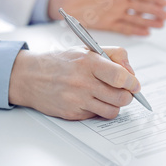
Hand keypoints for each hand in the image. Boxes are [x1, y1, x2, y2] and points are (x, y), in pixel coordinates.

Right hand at [8, 47, 140, 119]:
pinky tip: (91, 100)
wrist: (30, 76)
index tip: (135, 84)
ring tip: (109, 96)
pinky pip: (96, 116)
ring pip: (112, 110)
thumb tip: (130, 71)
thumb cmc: (59, 62)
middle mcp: (82, 82)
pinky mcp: (72, 113)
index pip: (120, 77)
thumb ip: (112, 54)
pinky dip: (99, 110)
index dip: (132, 82)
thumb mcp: (85, 49)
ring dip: (115, 105)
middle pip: (121, 97)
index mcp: (88, 62)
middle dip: (127, 95)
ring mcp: (77, 100)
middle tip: (125, 91)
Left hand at [48, 0, 165, 35]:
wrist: (63, 0)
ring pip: (136, 19)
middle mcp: (120, 2)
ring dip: (148, 22)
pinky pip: (125, 28)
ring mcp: (115, 14)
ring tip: (161, 25)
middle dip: (154, 11)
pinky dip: (136, 31)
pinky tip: (146, 33)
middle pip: (141, 7)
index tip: (164, 2)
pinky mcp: (108, 24)